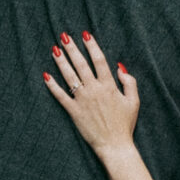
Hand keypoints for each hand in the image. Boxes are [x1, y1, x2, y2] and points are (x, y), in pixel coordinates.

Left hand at [43, 32, 139, 154]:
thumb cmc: (125, 124)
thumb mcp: (134, 101)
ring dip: (61, 62)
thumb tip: (119, 67)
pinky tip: (46, 75)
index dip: (92, 46)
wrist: (114, 145)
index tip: (85, 34)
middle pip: (81, 64)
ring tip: (54, 49)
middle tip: (64, 36)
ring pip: (69, 76)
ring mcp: (82, 100)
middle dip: (72, 49)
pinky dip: (52, 86)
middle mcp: (94, 90)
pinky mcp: (74, 111)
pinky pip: (61, 96)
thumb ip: (129, 82)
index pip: (99, 60)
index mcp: (109, 86)